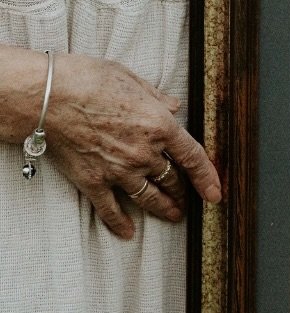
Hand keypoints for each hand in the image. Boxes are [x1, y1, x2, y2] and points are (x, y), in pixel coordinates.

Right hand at [44, 52, 220, 238]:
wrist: (50, 97)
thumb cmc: (90, 80)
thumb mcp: (132, 80)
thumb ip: (156, 98)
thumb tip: (173, 106)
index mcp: (159, 127)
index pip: (193, 157)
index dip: (207, 177)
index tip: (215, 193)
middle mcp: (144, 153)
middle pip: (171, 179)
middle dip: (182, 191)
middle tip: (188, 200)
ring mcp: (118, 171)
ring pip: (148, 197)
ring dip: (163, 208)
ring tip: (172, 216)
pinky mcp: (93, 182)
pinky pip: (110, 209)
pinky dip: (119, 223)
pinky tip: (126, 232)